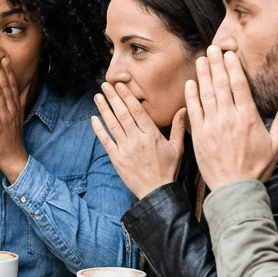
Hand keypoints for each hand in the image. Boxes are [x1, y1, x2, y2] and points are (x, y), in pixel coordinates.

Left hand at [0, 54, 28, 182]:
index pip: (10, 84)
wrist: (13, 158)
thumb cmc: (11, 138)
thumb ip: (18, 101)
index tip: (2, 55)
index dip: (6, 69)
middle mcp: (11, 108)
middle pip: (5, 84)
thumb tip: (23, 88)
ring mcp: (5, 116)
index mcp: (13, 106)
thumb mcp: (16, 117)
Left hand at [91, 81, 185, 197]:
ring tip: (98, 96)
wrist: (156, 191)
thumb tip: (184, 109)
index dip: (127, 96)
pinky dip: (98, 129)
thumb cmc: (168, 170)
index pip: (137, 110)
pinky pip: (105, 140)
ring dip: (104, 109)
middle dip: (113, 97)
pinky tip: (93, 118)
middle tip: (105, 85)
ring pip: (112, 124)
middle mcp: (137, 139)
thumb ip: (178, 127)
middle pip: (122, 113)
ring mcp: (125, 149)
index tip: (120, 85)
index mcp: (152, 134)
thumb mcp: (178, 148)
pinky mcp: (117, 158)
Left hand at [184, 47, 277, 190]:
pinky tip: (190, 83)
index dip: (233, 67)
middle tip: (212, 48)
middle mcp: (229, 118)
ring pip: (206, 94)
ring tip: (201, 59)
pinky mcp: (200, 135)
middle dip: (216, 64)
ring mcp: (212, 126)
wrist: (234, 189)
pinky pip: (194, 110)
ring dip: (203, 74)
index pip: (239, 86)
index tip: (229, 54)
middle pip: (221, 85)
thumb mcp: (275, 144)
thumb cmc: (256, 168)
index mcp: (248, 118)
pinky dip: (191, 95)